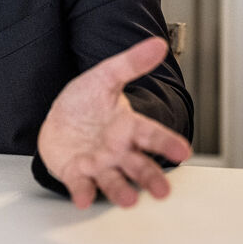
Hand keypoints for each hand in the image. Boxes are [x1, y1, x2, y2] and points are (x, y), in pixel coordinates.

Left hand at [37, 37, 191, 207]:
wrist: (59, 121)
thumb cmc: (87, 103)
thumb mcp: (106, 77)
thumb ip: (131, 63)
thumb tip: (158, 44)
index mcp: (128, 127)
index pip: (151, 135)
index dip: (167, 143)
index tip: (183, 151)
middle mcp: (118, 151)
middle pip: (139, 165)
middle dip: (151, 177)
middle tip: (163, 190)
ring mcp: (98, 165)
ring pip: (114, 181)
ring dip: (121, 191)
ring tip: (129, 200)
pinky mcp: (76, 174)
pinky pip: (81, 185)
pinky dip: (83, 192)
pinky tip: (83, 198)